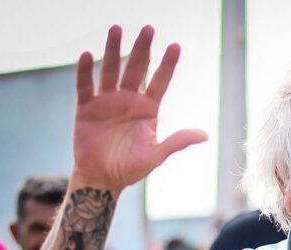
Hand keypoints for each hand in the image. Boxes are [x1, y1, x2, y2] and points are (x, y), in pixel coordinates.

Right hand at [73, 25, 206, 190]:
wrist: (103, 179)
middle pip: (137, 69)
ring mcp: (107, 102)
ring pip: (111, 71)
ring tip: (116, 28)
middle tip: (148, 28)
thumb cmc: (131, 169)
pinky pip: (85, 87)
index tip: (176, 45)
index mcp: (148, 109)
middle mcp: (129, 100)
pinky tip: (87, 56)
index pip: (160, 81)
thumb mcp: (156, 155)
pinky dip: (85, 72)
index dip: (168, 65)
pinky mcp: (86, 109)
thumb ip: (177, 142)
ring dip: (113, 50)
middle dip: (142, 48)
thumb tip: (205, 135)